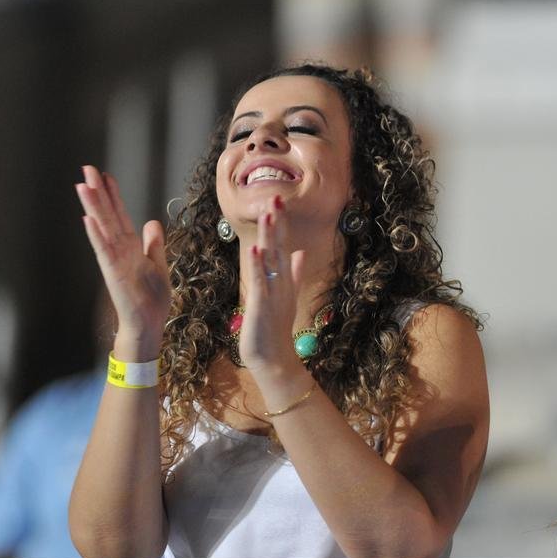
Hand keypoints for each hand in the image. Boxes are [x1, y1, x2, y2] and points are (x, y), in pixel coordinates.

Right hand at [75, 166, 168, 356]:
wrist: (147, 324)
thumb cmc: (151, 299)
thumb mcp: (158, 265)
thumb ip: (153, 244)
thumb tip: (151, 223)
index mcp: (130, 247)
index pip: (120, 216)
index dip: (114, 196)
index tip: (106, 176)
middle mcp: (119, 250)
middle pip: (108, 216)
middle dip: (99, 193)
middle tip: (87, 169)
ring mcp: (114, 260)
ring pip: (102, 228)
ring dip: (93, 207)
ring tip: (82, 185)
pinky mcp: (113, 273)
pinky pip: (103, 251)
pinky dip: (96, 235)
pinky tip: (87, 219)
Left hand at [238, 195, 303, 370]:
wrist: (274, 359)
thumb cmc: (275, 328)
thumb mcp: (287, 296)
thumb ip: (296, 274)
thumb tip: (302, 253)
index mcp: (285, 280)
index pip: (284, 247)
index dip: (281, 225)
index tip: (277, 203)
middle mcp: (281, 284)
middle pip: (280, 249)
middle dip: (277, 224)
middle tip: (275, 198)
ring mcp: (273, 294)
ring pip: (272, 262)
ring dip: (270, 239)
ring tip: (268, 216)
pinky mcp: (261, 306)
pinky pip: (259, 283)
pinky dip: (257, 267)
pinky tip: (255, 251)